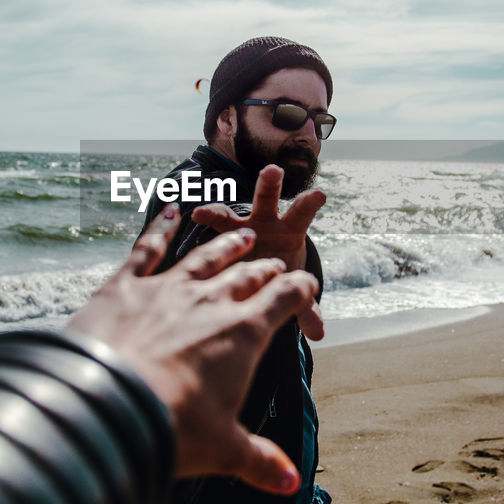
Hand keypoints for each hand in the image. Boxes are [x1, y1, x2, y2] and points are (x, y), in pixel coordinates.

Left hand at [69, 204, 319, 494]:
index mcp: (243, 334)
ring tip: (243, 235)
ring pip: (204, 258)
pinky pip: (146, 249)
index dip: (300, 292)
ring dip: (227, 246)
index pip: (284, 301)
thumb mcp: (224, 450)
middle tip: (276, 264)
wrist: (107, 405)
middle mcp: (210, 302)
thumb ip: (259, 461)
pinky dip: (159, 229)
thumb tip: (291, 483)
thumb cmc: (172, 430)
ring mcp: (166, 288)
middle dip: (266, 270)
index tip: (309, 287)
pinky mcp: (123, 286)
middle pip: (247, 276)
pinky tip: (169, 212)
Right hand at [189, 164, 325, 338]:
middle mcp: (264, 223)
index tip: (318, 193)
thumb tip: (319, 333)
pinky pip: (207, 235)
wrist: (260, 270)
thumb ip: (305, 309)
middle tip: (272, 171)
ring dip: (215, 213)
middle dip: (268, 186)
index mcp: (289, 232)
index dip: (308, 203)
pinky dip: (197, 233)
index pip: (301, 214)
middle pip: (267, 201)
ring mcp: (239, 228)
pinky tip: (184, 227)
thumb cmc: (280, 276)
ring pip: (229, 217)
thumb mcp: (293, 291)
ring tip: (200, 214)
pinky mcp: (219, 237)